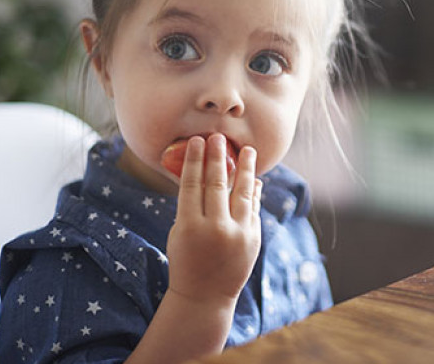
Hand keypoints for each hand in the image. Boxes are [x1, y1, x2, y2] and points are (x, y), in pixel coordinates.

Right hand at [165, 134, 261, 303]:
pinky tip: (254, 178)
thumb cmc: (186, 260)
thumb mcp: (180, 233)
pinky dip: (254, 193)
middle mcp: (214, 229)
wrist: (205, 295)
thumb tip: (207, 174)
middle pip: (217, 184)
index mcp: (189, 226)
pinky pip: (253, 209)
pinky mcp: (253, 239)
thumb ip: (192, 206)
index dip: (195, 160)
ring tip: (248, 150)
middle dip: (218, 157)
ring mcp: (237, 234)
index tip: (197, 141)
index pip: (192, 185)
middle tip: (218, 137)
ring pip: (243, 193)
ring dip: (246, 169)